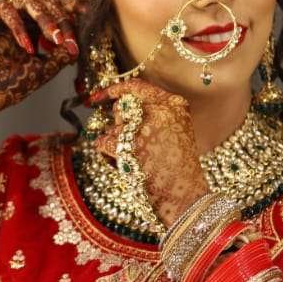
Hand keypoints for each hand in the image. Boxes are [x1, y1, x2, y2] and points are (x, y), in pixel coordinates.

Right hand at [0, 0, 79, 129]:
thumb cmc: (8, 89)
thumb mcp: (42, 70)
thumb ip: (60, 55)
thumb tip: (78, 43)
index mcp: (31, 26)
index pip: (54, 9)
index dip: (71, 10)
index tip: (88, 15)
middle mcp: (16, 17)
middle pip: (45, 1)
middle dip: (62, 18)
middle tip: (69, 39)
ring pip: (27, 0)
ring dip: (46, 18)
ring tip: (55, 39)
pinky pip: (4, 8)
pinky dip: (19, 25)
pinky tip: (27, 46)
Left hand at [90, 79, 208, 226]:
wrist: (184, 196)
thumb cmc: (178, 168)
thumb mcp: (176, 130)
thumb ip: (153, 114)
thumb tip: (119, 106)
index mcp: (174, 104)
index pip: (137, 85)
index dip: (115, 89)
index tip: (98, 97)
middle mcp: (159, 111)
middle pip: (121, 108)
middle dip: (120, 126)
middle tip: (135, 145)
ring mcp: (143, 128)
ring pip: (112, 128)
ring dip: (116, 144)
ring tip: (137, 160)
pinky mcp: (128, 146)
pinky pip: (103, 142)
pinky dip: (108, 156)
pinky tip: (125, 166)